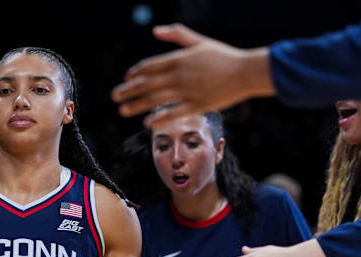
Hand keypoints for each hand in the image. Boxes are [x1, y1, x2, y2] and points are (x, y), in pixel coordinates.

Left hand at [111, 24, 272, 125]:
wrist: (246, 72)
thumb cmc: (223, 56)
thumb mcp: (198, 41)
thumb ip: (177, 34)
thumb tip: (154, 30)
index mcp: (179, 59)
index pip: (149, 66)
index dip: (135, 72)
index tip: (127, 78)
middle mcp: (180, 75)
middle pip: (147, 83)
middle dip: (128, 90)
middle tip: (114, 96)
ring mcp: (188, 91)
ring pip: (156, 99)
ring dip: (137, 105)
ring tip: (123, 110)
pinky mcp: (198, 105)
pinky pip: (174, 112)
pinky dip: (159, 117)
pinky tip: (147, 122)